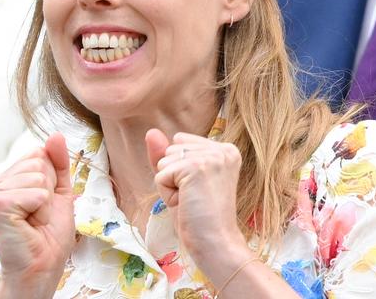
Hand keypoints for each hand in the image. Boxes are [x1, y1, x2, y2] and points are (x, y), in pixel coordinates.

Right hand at [0, 133, 74, 297]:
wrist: (41, 266)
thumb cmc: (48, 235)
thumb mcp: (59, 192)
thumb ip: (58, 163)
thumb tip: (55, 135)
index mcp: (7, 178)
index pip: (39, 153)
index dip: (51, 180)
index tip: (42, 203)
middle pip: (39, 162)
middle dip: (48, 190)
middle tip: (38, 214)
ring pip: (39, 176)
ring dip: (45, 202)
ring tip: (33, 220)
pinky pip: (35, 192)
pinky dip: (40, 209)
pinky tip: (28, 223)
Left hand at [145, 129, 249, 273]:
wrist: (215, 244)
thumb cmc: (198, 217)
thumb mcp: (180, 181)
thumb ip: (166, 155)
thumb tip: (151, 131)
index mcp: (225, 149)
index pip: (180, 143)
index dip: (180, 169)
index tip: (199, 190)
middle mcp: (222, 148)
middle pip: (171, 150)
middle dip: (174, 176)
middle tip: (195, 199)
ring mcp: (211, 157)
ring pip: (164, 160)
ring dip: (170, 185)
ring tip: (191, 202)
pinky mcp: (196, 167)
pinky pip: (160, 174)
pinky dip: (167, 193)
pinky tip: (186, 204)